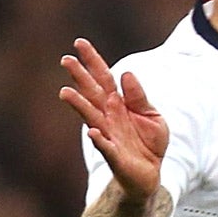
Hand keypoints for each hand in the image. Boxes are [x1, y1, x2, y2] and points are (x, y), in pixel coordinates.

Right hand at [59, 38, 167, 198]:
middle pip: (92, 93)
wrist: (151, 173)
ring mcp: (109, 135)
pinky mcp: (115, 156)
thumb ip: (139, 97)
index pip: (103, 77)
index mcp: (118, 103)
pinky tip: (92, 132)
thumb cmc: (149, 142)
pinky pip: (106, 147)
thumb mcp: (152, 115)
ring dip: (79, 105)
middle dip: (79, 77)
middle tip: (66, 60)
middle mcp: (109, 116)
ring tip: (65, 92)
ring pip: (91, 117)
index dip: (92, 60)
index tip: (79, 43)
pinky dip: (99, 140)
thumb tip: (126, 73)